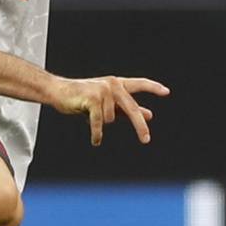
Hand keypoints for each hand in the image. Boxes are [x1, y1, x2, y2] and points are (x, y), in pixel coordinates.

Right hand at [53, 76, 170, 145]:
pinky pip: (99, 123)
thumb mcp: (108, 103)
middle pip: (132, 109)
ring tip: (89, 115)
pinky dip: (97, 134)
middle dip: (139, 126)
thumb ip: (128, 109)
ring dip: (101, 124)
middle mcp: (112, 85)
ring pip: (111, 119)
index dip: (153, 88)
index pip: (139, 84)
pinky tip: (96, 141)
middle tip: (146, 140)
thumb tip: (149, 115)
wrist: (59, 91)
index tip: (166, 92)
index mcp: (118, 84)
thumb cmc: (83, 98)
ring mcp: (103, 91)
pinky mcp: (93, 99)